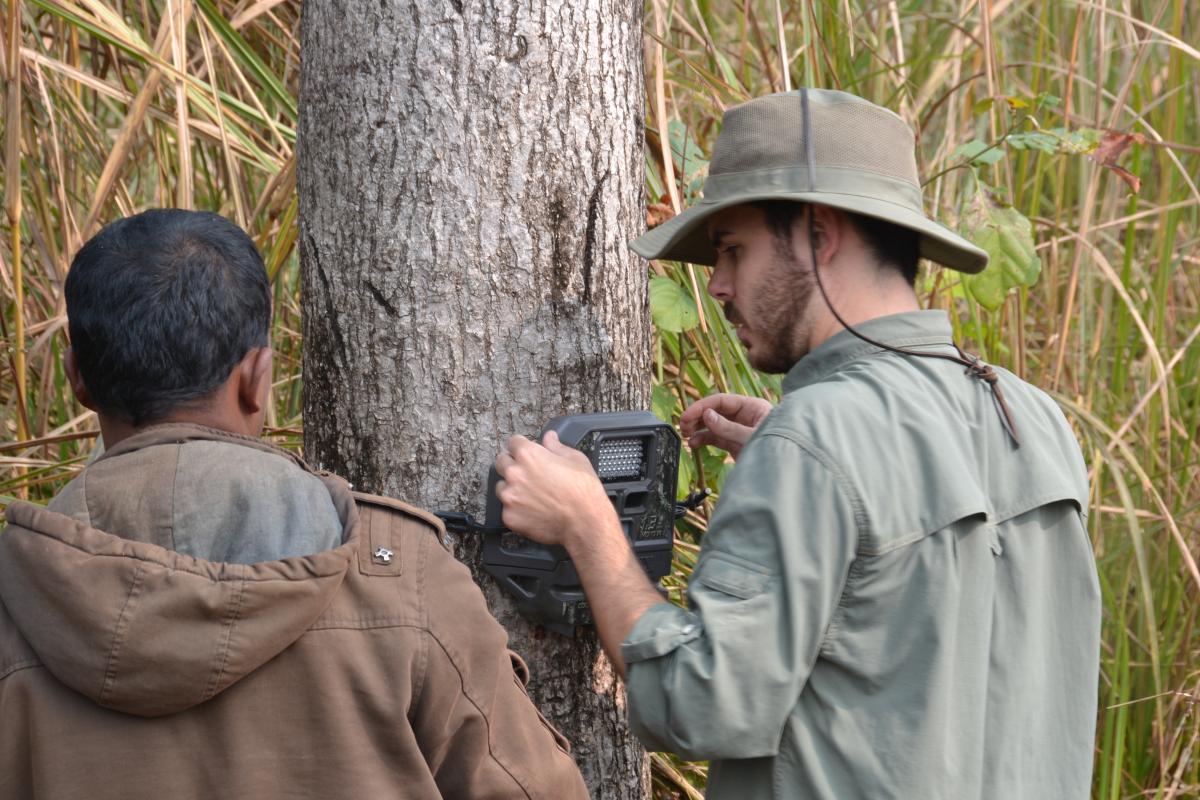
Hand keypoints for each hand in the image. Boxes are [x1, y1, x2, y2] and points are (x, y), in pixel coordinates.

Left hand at [493, 432, 616, 548]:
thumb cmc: (583, 492)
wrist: (585, 522)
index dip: (522, 447)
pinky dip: (517, 510)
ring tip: (532, 496)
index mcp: (529, 455)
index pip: (513, 442)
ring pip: (501, 487)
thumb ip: (556, 446)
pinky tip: (533, 511)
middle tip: (528, 475)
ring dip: (511, 488)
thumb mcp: (576, 459)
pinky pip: (507, 510)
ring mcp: (510, 497)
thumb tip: (549, 437)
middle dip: (512, 465)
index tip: (526, 452)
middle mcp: (514, 474)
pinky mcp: (509, 517)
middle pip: (501, 462)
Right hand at [679, 393, 772, 458]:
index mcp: (752, 407)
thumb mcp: (751, 437)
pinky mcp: (735, 443)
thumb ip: (729, 427)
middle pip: (715, 411)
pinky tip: (694, 443)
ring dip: (698, 428)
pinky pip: (716, 438)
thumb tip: (707, 415)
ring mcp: (738, 430)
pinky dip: (704, 439)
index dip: (702, 406)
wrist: (785, 471)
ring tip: (685, 435)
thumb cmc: (776, 449)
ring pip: (713, 425)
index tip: (687, 416)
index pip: (721, 401)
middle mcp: (744, 416)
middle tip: (683, 426)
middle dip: (697, 417)